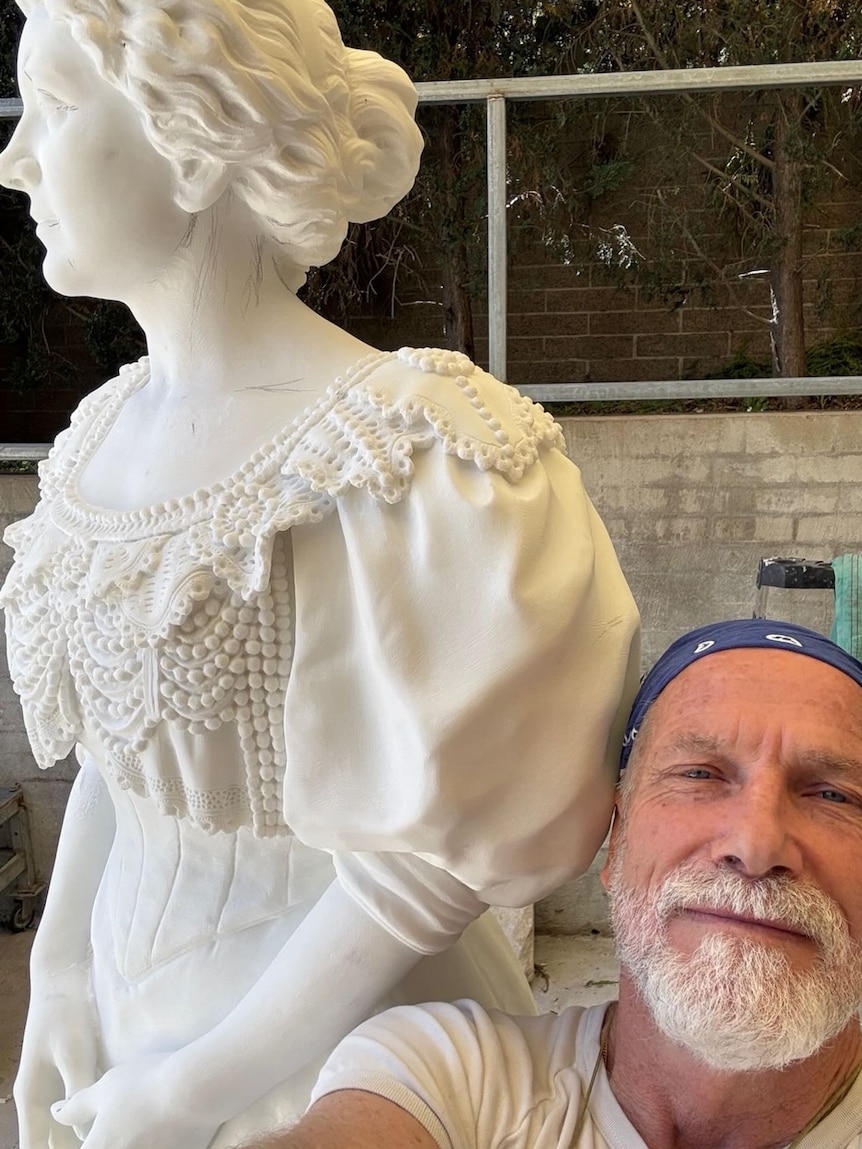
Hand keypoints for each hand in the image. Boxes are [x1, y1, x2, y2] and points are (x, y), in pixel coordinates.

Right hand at [14, 963, 100, 1148]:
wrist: (62, 979)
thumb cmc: (66, 1014)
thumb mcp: (74, 1052)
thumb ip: (78, 1090)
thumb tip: (85, 1130)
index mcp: (32, 1097)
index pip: (34, 1147)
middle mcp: (38, 1097)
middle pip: (49, 1142)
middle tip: (102, 1148)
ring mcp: (51, 1086)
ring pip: (62, 1127)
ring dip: (79, 1137)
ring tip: (106, 1140)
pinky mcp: (67, 1073)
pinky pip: (73, 1108)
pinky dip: (85, 1119)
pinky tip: (107, 1121)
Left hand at [52, 1052, 220, 1148]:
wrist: (194, 1090)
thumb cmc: (144, 1084)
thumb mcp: (104, 1088)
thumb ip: (77, 1105)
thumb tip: (57, 1112)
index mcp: (99, 1148)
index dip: (88, 1140)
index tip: (96, 1131)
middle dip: (111, 1139)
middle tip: (123, 1121)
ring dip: (137, 1140)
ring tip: (145, 1122)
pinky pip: (160, 1148)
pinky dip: (159, 1140)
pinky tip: (166, 1124)